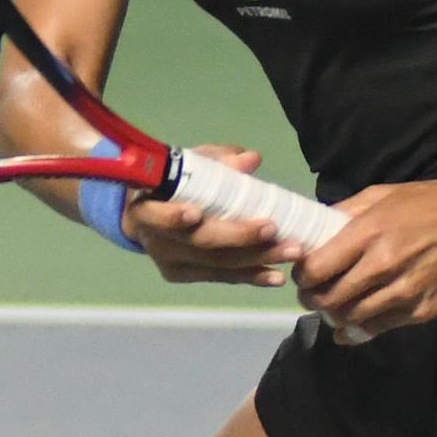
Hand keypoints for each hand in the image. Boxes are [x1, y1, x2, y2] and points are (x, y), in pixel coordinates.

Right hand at [119, 145, 302, 289]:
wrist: (148, 213)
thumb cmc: (172, 182)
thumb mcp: (189, 164)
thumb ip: (216, 160)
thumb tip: (250, 159)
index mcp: (145, 209)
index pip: (154, 216)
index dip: (172, 217)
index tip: (196, 213)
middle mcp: (156, 241)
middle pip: (198, 243)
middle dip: (238, 237)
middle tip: (272, 229)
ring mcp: (172, 264)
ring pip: (217, 264)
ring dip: (257, 259)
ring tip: (290, 251)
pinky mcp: (189, 276)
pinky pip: (223, 277)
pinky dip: (252, 276)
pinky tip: (276, 276)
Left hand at [290, 170, 436, 337]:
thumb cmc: (429, 202)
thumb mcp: (381, 195)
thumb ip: (345, 214)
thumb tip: (314, 230)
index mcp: (367, 233)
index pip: (315, 269)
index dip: (302, 276)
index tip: (303, 274)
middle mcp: (383, 266)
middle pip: (329, 298)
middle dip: (313, 298)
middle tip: (311, 294)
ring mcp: (404, 293)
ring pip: (351, 318)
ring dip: (335, 315)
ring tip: (332, 306)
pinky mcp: (422, 311)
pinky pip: (379, 328)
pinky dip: (358, 330)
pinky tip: (350, 325)